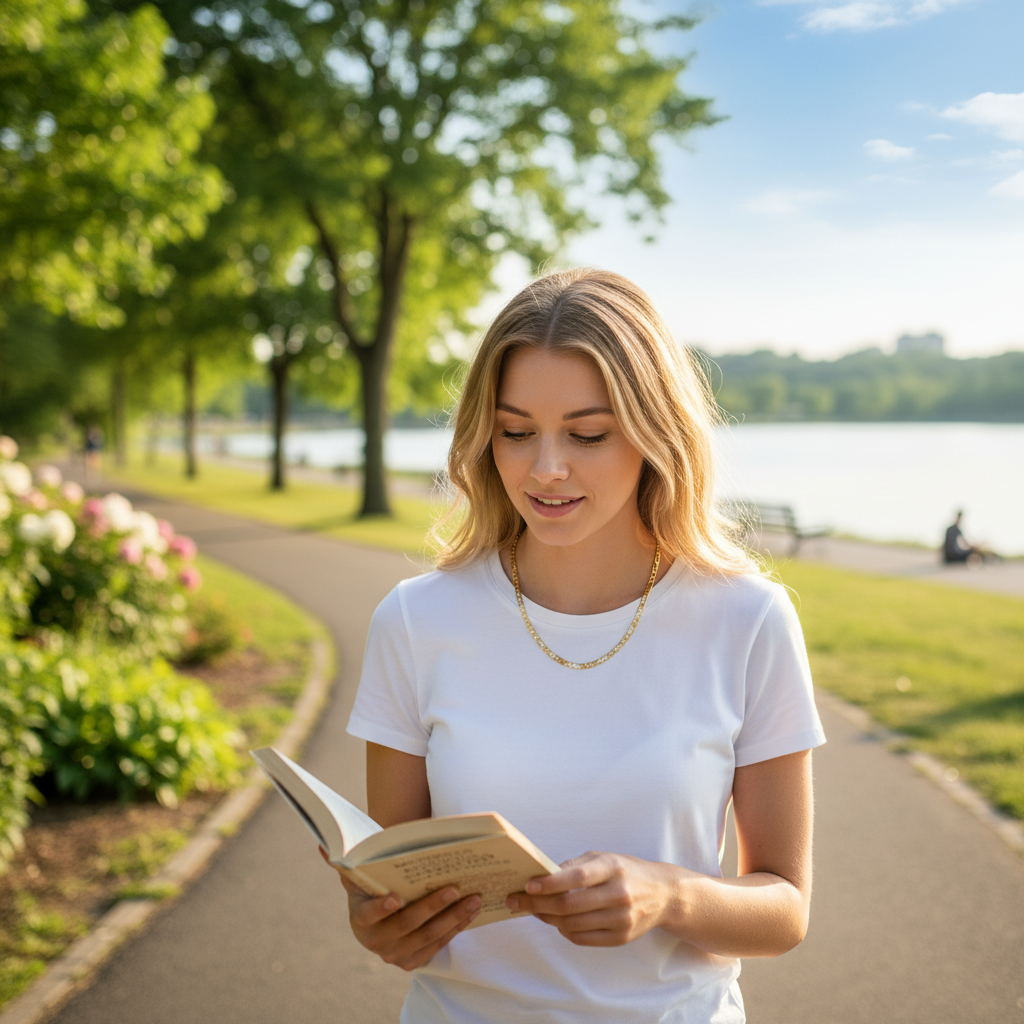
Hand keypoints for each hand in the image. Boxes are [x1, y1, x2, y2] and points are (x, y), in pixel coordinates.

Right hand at [319, 846, 481, 969]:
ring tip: (474, 898)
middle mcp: (376, 943)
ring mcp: (396, 955)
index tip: (395, 897)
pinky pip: (439, 945)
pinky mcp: (414, 961)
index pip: (369, 916)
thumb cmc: (372, 888)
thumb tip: (322, 845)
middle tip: (454, 888)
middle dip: (433, 907)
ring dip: (453, 918)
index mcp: (360, 919)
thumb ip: (344, 862)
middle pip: (408, 925)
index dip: (380, 908)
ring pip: (428, 936)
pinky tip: (472, 911)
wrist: (381, 916)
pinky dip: (457, 928)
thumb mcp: (357, 875)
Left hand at [506, 851, 676, 946]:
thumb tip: (542, 876)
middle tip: (516, 901)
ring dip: (547, 919)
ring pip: (573, 925)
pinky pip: (583, 938)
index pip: (578, 878)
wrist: (663, 894)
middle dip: (538, 904)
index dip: (550, 884)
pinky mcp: (621, 938)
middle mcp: (619, 894)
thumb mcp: (603, 858)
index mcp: (613, 868)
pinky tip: (556, 921)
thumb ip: (575, 866)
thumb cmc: (625, 870)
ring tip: (534, 910)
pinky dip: (564, 931)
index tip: (528, 885)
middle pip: (570, 905)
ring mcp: (621, 919)